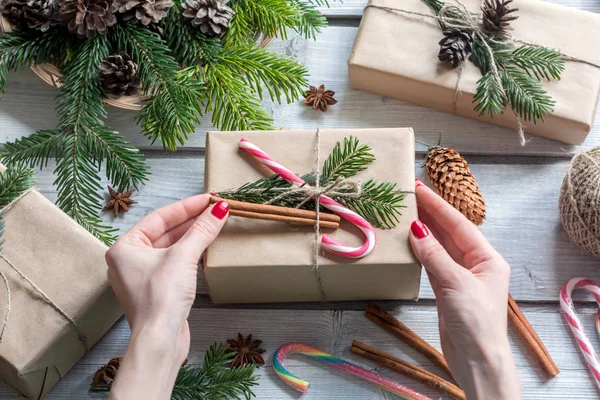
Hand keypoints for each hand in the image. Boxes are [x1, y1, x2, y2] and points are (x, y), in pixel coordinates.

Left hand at [106, 195, 229, 399]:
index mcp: (124, 247)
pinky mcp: (156, 290)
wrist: (160, 340)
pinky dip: (190, 253)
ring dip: (192, 236)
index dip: (187, 206)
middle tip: (215, 209)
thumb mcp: (183, 257)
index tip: (209, 198)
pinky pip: (173, 262)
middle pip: (165, 231)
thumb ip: (202, 230)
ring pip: (170, 247)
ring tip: (214, 223)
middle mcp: (129, 260)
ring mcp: (142, 276)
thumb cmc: (161, 297)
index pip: (159, 217)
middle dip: (191, 220)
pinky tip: (206, 245)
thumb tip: (220, 208)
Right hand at [409, 179, 520, 399]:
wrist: (476, 361)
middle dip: (430, 213)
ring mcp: (459, 276)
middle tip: (409, 194)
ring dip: (423, 230)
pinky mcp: (446, 290)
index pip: (459, 224)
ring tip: (405, 211)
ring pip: (438, 246)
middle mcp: (475, 264)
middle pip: (449, 232)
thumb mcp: (456, 284)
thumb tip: (416, 230)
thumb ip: (435, 256)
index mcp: (488, 258)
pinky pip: (432, 263)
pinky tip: (408, 239)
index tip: (420, 188)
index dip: (438, 205)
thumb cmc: (476, 323)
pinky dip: (420, 251)